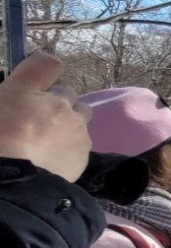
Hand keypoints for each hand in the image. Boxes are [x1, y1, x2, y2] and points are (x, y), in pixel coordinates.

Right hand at [0, 51, 92, 182]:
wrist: (10, 184)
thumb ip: (7, 98)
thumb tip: (16, 104)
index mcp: (27, 90)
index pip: (46, 63)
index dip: (43, 69)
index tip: (37, 80)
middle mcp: (58, 103)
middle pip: (67, 93)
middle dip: (56, 101)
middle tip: (37, 119)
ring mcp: (76, 127)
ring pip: (81, 114)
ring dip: (69, 120)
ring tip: (50, 138)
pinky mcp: (84, 151)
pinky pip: (82, 141)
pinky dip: (71, 146)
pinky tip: (54, 158)